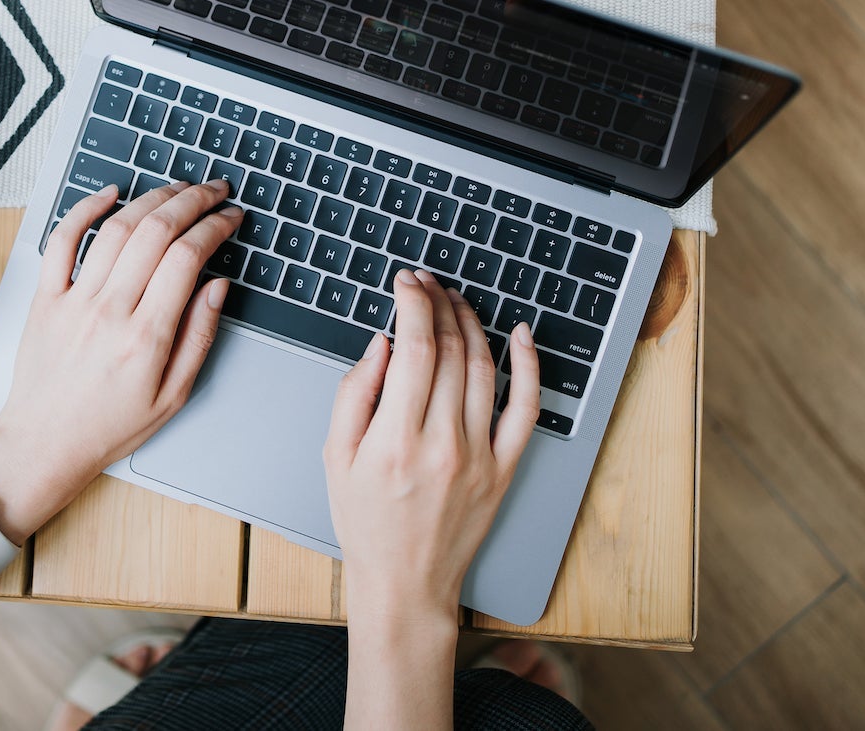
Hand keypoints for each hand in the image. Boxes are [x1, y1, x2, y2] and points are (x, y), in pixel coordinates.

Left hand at [0, 179, 242, 543]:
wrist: (43, 444)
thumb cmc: (107, 427)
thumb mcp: (172, 396)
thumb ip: (199, 337)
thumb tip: (218, 286)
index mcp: (146, 337)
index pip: (188, 258)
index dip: (215, 227)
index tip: (230, 217)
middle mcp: (109, 311)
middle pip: (156, 232)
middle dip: (192, 200)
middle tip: (213, 191)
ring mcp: (73, 300)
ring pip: (117, 228)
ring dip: (152, 198)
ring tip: (176, 189)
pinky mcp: (44, 298)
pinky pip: (62, 240)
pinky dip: (85, 209)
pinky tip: (110, 193)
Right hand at [324, 269, 540, 625]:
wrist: (406, 582)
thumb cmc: (365, 521)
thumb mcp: (335, 457)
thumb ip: (354, 394)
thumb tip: (382, 343)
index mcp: (395, 440)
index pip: (415, 349)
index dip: (413, 304)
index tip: (405, 283)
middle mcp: (442, 444)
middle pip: (452, 350)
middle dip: (438, 304)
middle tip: (426, 284)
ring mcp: (480, 456)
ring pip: (486, 368)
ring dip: (472, 323)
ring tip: (455, 300)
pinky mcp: (504, 468)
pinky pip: (527, 408)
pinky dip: (529, 366)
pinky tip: (521, 336)